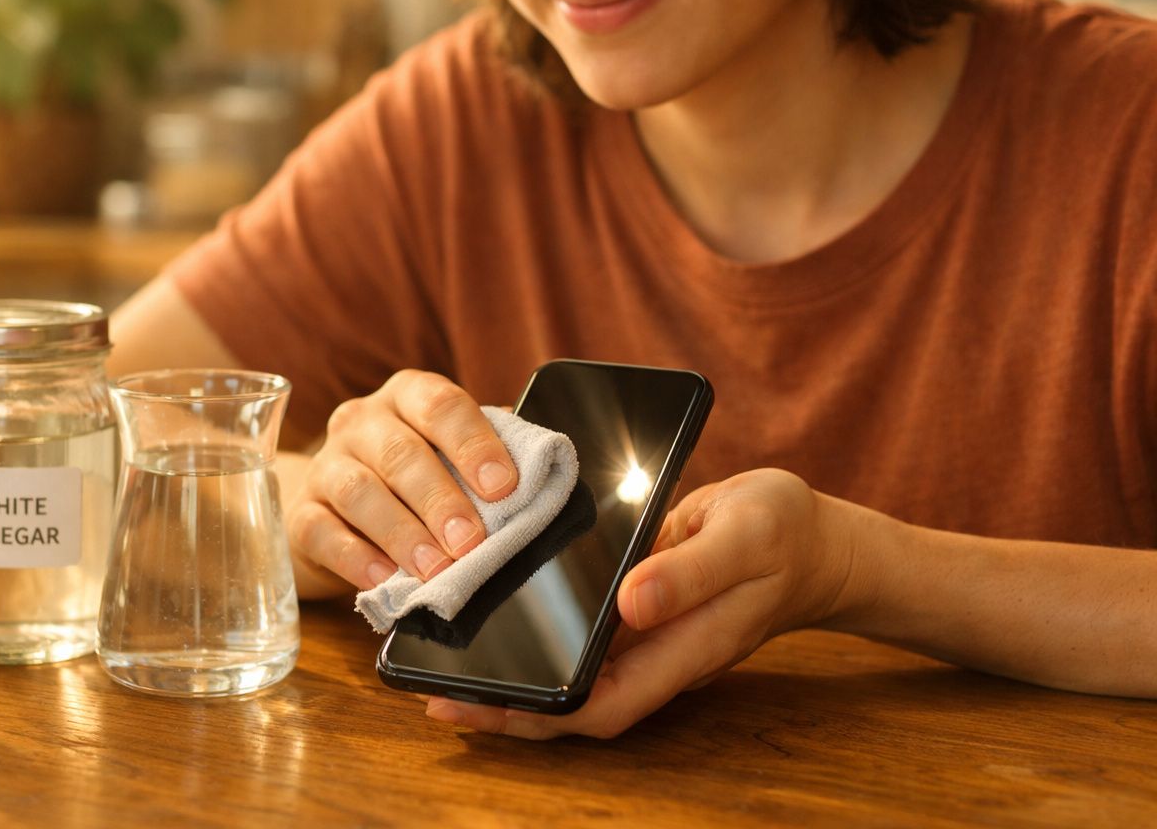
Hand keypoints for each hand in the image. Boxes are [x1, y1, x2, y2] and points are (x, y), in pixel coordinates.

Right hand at [283, 370, 517, 598]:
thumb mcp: (448, 459)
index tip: (503, 486)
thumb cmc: (411, 480)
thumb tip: (541, 476)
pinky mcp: (302, 514)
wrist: (335, 508)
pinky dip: (356, 557)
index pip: (440, 404)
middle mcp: (361, 422)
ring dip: (402, 532)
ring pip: (359, 490)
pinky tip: (384, 578)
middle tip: (470, 541)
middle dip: (440, 499)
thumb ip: (485, 460)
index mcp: (407, 397)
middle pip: (399, 451)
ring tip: (434, 568)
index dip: (473, 443)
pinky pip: (323, 532)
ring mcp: (326, 466)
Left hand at [424, 468, 862, 738]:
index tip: (479, 708)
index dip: (539, 718)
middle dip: (507, 709)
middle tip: (436, 693)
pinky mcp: (638, 607)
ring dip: (516, 674)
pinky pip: (582, 636)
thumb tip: (630, 603)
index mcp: (683, 647)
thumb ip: (691, 571)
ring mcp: (647, 634)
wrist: (814, 536)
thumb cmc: (785, 533)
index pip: (601, 705)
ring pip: (572, 672)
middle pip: (574, 702)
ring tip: (449, 664)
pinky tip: (500, 615)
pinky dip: (538, 634)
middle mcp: (657, 652)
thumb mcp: (746, 537)